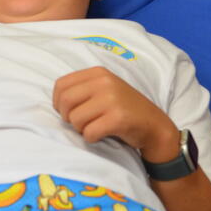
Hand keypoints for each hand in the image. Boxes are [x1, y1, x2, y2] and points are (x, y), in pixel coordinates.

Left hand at [53, 66, 178, 160]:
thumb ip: (81, 89)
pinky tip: (102, 135)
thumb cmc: (123, 109)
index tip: (68, 111)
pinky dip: (91, 138)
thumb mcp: (104, 89)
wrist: (155, 125)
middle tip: (79, 123)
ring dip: (80, 129)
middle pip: (65, 101)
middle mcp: (105, 82)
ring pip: (75, 119)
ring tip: (94, 127)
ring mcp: (112, 99)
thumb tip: (55, 102)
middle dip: (67, 117)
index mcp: (98, 73)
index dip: (58, 102)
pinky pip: (89, 133)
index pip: (60, 85)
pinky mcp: (118, 118)